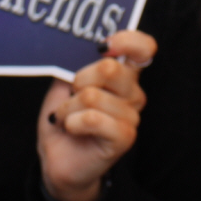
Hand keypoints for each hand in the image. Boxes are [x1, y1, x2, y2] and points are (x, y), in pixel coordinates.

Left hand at [36, 29, 154, 200]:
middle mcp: (132, 94)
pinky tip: (71, 129)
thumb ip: (75, 64)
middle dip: (79, 80)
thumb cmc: (64, 120)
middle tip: (71, 96)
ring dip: (68, 108)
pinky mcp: (125, 137)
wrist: (57, 160)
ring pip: (92, 96)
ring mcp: (131, 116)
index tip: (105, 45)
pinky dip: (72, 122)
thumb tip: (76, 44)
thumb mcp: (64, 86)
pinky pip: (93, 118)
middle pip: (109, 68)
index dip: (128, 40)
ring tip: (66, 118)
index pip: (143, 48)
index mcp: (123, 76)